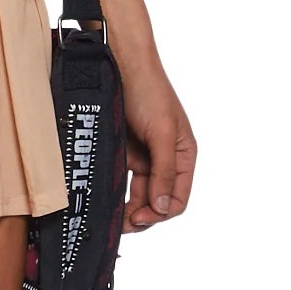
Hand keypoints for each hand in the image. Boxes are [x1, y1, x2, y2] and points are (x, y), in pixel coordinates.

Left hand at [119, 59, 195, 234]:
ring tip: (113, 218)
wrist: (122, 65)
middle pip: (157, 201)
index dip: (160, 212)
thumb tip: (161, 207)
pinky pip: (122, 181)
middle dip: (142, 215)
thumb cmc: (149, 92)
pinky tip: (107, 201)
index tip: (140, 218)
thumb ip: (164, 171)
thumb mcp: (162, 133)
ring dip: (128, 208)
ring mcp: (144, 157)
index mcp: (184, 156)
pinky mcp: (124, 153)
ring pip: (138, 195)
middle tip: (122, 224)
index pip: (177, 198)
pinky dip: (116, 193)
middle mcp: (166, 160)